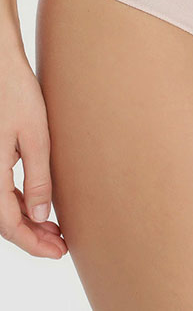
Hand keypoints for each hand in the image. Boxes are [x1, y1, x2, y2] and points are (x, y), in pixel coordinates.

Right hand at [0, 42, 66, 257]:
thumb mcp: (34, 137)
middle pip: (4, 219)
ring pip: (3, 205)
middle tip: (61, 245)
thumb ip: (37, 177)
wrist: (1, 66)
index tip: (59, 251)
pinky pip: (2, 188)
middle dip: (32, 235)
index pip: (9, 224)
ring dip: (27, 219)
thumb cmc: (16, 94)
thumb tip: (41, 214)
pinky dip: (20, 201)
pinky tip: (38, 204)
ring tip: (55, 228)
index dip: (33, 242)